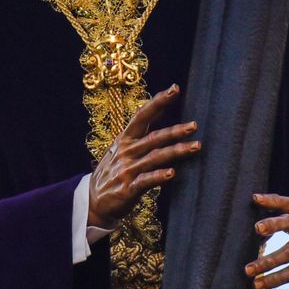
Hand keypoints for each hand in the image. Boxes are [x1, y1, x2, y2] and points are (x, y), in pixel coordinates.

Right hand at [86, 84, 201, 228]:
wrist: (93, 200)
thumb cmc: (113, 171)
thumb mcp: (121, 147)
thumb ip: (141, 132)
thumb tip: (160, 110)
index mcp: (125, 139)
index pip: (142, 115)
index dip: (158, 101)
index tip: (175, 89)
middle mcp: (127, 152)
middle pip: (154, 137)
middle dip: (175, 130)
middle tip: (194, 125)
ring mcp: (128, 170)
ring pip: (156, 157)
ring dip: (176, 151)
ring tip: (195, 146)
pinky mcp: (129, 188)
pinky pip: (146, 181)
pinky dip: (159, 176)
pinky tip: (172, 173)